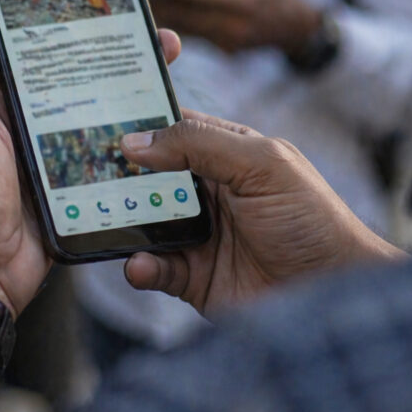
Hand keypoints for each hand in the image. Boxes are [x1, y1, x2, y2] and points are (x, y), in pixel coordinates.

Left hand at [0, 1, 183, 316]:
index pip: (27, 46)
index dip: (57, 19)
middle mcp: (20, 118)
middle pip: (72, 72)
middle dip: (109, 47)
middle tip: (151, 25)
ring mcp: (50, 150)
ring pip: (97, 106)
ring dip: (130, 84)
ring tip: (167, 57)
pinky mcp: (74, 181)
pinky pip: (107, 150)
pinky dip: (134, 133)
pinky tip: (164, 112)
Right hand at [120, 115, 405, 317]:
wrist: (334, 297)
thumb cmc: (311, 220)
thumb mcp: (261, 165)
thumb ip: (200, 144)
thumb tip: (136, 140)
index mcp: (228, 153)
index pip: (174, 128)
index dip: (139, 121)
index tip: (95, 114)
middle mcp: (209, 191)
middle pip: (149, 175)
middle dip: (116, 173)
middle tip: (77, 170)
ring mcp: (199, 234)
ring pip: (144, 222)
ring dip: (122, 221)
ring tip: (98, 217)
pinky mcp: (194, 277)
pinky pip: (154, 268)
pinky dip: (141, 266)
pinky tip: (139, 265)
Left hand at [147, 0, 321, 53]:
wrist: (297, 29)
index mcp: (243, 4)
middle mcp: (234, 27)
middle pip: (188, 17)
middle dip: (164, 4)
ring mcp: (229, 43)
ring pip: (190, 30)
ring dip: (168, 17)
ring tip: (146, 4)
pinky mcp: (226, 51)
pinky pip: (198, 37)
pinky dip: (181, 27)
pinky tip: (164, 17)